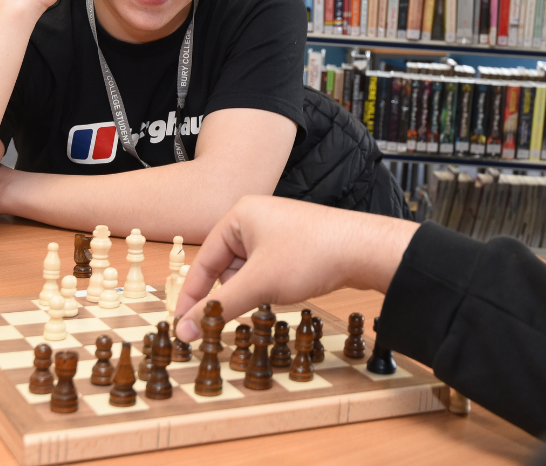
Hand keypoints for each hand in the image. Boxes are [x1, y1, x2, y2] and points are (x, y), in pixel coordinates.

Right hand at [173, 196, 419, 341]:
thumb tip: (184, 330)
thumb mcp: (258, 284)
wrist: (363, 249)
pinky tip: (279, 296)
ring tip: (264, 302)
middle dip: (227, 292)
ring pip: (247, 269)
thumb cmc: (309, 255)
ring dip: (249, 291)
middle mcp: (255, 217)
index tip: (182, 323)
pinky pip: (267, 268)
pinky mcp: (295, 243)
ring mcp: (277, 229)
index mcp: (239, 215)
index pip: (203, 259)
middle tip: (222, 322)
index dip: (192, 294)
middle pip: (225, 264)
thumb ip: (219, 308)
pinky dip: (267, 285)